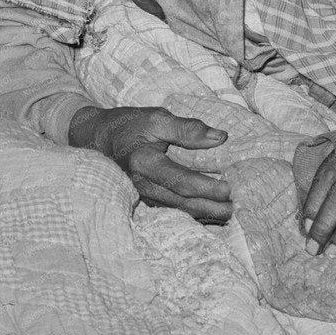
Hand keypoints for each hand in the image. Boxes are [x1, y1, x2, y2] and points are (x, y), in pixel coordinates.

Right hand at [69, 106, 231, 223]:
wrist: (98, 139)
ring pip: (178, 211)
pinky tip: (211, 214)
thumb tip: (220, 138)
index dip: (207, 188)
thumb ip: (186, 128)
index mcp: (144, 163)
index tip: (230, 188)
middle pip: (183, 203)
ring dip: (205, 215)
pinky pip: (172, 211)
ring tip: (231, 214)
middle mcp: (142, 186)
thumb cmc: (128, 125)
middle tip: (237, 209)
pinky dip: (193, 214)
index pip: (181, 181)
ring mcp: (142, 197)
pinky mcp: (145, 201)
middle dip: (212, 209)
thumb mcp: (155, 118)